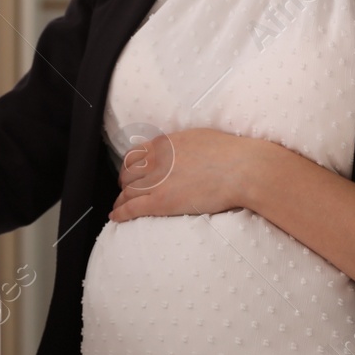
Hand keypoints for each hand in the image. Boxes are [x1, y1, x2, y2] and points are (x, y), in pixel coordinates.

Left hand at [109, 127, 267, 221]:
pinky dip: (120, 212)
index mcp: (163, 144)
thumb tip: (178, 150)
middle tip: (126, 190)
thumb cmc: (227, 153)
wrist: (239, 169)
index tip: (130, 173)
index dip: (129, 166)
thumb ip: (180, 145)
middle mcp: (155, 161)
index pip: (134, 155)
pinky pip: (132, 208)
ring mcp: (156, 182)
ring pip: (127, 192)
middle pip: (127, 174)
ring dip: (121, 199)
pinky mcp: (161, 201)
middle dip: (124, 183)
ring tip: (119, 206)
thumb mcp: (197, 138)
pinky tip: (115, 216)